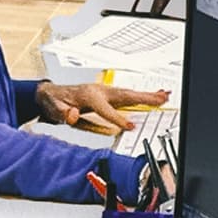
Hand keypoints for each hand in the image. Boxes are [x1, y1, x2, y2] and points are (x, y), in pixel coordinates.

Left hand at [37, 82, 170, 135]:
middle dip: (144, 97)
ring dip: (148, 95)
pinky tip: (154, 96)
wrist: (52, 94)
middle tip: (162, 99)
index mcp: (88, 96)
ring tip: (165, 95)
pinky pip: (129, 96)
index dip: (118, 119)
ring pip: (130, 94)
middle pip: (125, 95)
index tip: (130, 126)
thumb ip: (64, 113)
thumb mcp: (55, 109)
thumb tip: (73, 115)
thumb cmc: (55, 102)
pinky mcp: (109, 95)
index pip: (106, 109)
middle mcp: (100, 91)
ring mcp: (106, 92)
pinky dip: (143, 96)